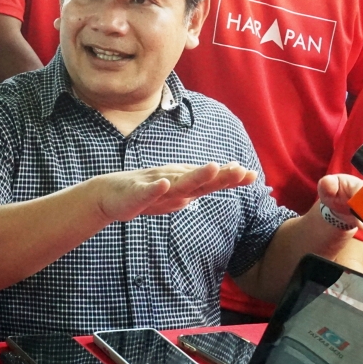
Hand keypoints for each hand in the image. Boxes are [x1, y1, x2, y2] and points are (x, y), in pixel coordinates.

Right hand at [94, 162, 256, 222]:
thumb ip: (203, 183)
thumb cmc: (148, 191)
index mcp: (183, 183)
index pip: (211, 181)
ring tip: (212, 168)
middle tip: (241, 170)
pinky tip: (164, 184)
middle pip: (200, 179)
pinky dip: (155, 189)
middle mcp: (172, 182)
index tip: (252, 176)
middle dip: (220, 175)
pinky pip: (146, 193)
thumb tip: (230, 173)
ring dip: (194, 175)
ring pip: (177, 182)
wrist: (110, 195)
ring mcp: (154, 187)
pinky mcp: (136, 194)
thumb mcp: (179, 191)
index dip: (231, 179)